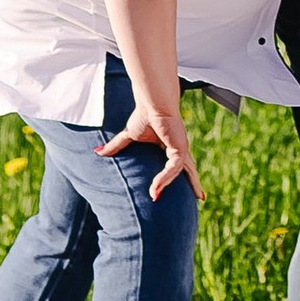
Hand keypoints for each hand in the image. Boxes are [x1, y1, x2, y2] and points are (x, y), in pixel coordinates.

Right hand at [98, 88, 196, 204]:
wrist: (151, 103)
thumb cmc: (144, 115)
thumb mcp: (129, 136)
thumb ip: (116, 146)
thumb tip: (97, 152)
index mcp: (171, 146)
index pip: (180, 164)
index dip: (185, 176)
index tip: (190, 186)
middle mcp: (179, 148)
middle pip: (189, 170)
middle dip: (194, 183)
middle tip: (201, 197)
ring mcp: (181, 148)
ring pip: (181, 172)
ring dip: (168, 184)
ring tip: (154, 195)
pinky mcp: (179, 148)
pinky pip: (173, 167)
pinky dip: (164, 178)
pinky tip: (155, 187)